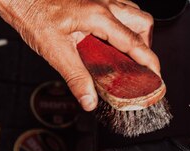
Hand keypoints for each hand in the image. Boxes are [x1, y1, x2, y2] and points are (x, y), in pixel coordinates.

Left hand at [0, 0, 159, 110]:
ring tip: (126, 54)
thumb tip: (89, 101)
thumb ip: (76, 78)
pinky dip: (122, 25)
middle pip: (142, 22)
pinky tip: (108, 40)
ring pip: (132, 13)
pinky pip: (118, 9)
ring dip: (135, 33)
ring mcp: (99, 0)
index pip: (135, 42)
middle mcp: (104, 4)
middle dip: (146, 44)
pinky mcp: (91, 1)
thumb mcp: (55, 52)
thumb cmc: (33, 15)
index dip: (150, 62)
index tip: (156, 76)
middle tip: (138, 64)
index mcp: (99, 17)